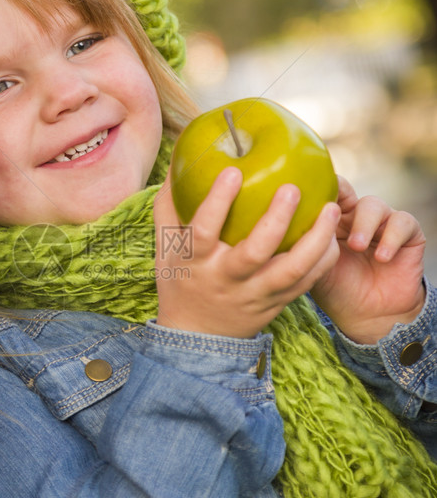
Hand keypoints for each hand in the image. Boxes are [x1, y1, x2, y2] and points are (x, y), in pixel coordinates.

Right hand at [154, 166, 340, 338]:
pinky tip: (332, 236)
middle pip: (254, 252)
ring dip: (314, 240)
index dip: (217, 202)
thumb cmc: (181, 279)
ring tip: (330, 209)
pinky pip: (305, 283)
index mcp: (195, 262)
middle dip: (276, 219)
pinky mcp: (276, 304)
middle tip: (293, 188)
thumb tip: (179, 160)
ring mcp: (254, 295)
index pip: (203, 231)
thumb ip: (169, 205)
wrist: (197, 337)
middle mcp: (226, 280)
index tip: (233, 171)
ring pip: (290, 270)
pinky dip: (322, 260)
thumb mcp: (166, 246)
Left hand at [310, 177, 425, 343]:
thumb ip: (301, 245)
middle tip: (333, 220)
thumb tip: (277, 226)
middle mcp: (355, 217)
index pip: (325, 193)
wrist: (369, 317)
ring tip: (357, 246)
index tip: (307, 193)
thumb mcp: (312, 268)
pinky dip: (391, 237)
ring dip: (364, 224)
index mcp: (331, 220)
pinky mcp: (407, 235)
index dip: (318, 188)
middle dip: (339, 202)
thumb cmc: (337, 290)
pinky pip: (403, 222)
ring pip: (374, 204)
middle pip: (348, 193)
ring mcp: (382, 224)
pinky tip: (382, 257)